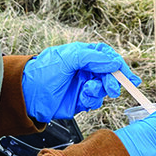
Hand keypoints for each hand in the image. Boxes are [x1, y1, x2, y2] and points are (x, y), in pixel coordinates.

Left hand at [22, 42, 140, 121]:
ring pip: (103, 88)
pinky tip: (83, 98)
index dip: (118, 64)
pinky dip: (92, 100)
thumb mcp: (69, 58)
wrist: (27, 95)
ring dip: (100, 90)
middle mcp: (84, 69)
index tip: (127, 75)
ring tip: (88, 91)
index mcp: (82, 55)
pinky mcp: (79, 101)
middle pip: (108, 73)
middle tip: (113, 88)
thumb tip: (114, 62)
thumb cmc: (44, 71)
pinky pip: (94, 100)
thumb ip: (93, 58)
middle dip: (113, 80)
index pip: (106, 56)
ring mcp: (82, 85)